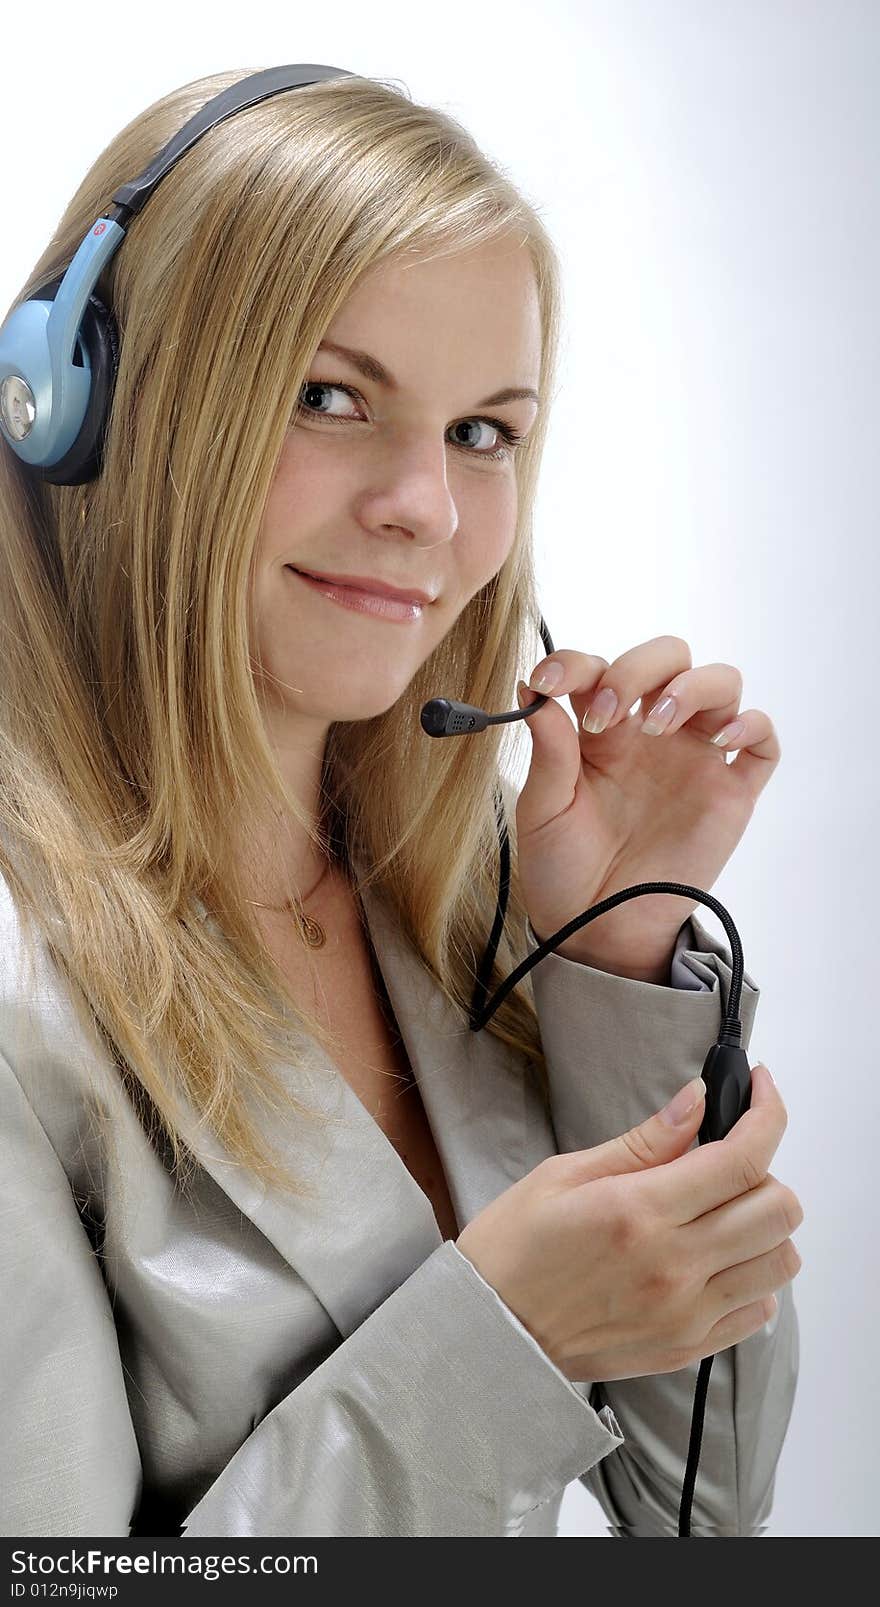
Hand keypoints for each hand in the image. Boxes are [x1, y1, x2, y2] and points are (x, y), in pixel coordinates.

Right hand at [455, 1063, 801, 1382]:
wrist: (488, 1335)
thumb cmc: (514, 1249)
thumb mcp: (563, 1175)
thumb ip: (644, 1142)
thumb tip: (697, 1099)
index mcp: (640, 1212)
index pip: (742, 1158)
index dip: (766, 1112)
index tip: (759, 1087)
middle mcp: (675, 1266)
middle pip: (779, 1209)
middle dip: (764, 1170)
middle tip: (723, 1162)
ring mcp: (686, 1314)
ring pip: (781, 1261)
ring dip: (763, 1226)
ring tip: (720, 1214)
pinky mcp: (687, 1348)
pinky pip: (760, 1310)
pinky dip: (753, 1277)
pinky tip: (714, 1259)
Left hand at [514, 636, 780, 979]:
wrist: (596, 929)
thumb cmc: (564, 868)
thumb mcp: (543, 807)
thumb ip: (548, 747)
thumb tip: (531, 683)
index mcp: (602, 730)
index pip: (598, 668)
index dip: (574, 664)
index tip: (548, 684)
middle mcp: (652, 733)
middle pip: (668, 657)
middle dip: (637, 668)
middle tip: (608, 712)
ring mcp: (695, 758)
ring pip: (721, 683)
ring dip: (691, 686)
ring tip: (657, 724)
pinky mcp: (730, 791)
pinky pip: (762, 742)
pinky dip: (752, 725)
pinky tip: (720, 739)